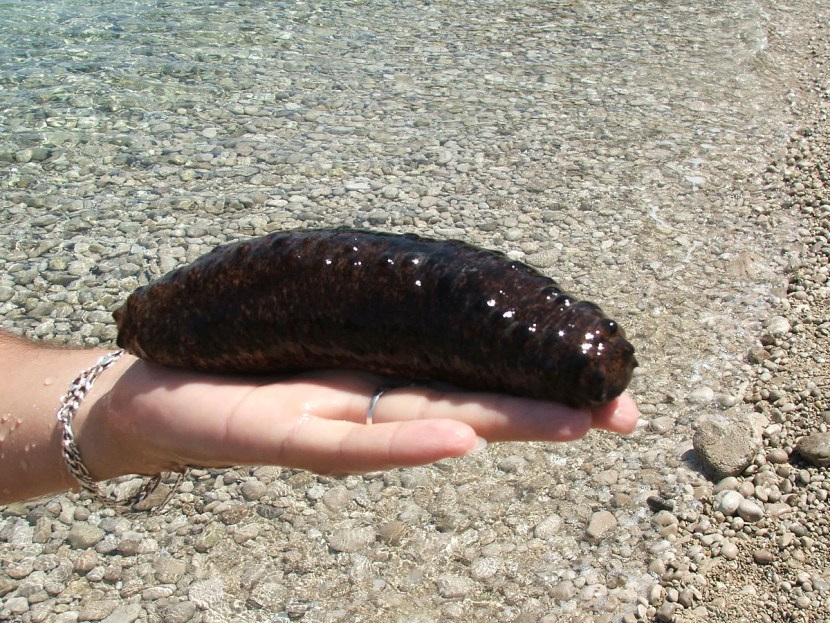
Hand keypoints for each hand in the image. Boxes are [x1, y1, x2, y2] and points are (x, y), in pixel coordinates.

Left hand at [84, 357, 638, 478]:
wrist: (155, 394)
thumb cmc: (243, 364)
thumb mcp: (321, 329)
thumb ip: (376, 322)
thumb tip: (438, 290)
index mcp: (386, 382)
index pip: (476, 380)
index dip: (539, 382)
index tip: (607, 386)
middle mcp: (372, 412)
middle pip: (469, 408)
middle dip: (546, 413)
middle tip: (625, 414)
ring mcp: (331, 427)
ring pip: (426, 429)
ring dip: (501, 426)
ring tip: (572, 424)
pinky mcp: (279, 433)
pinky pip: (345, 444)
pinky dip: (402, 445)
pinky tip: (459, 438)